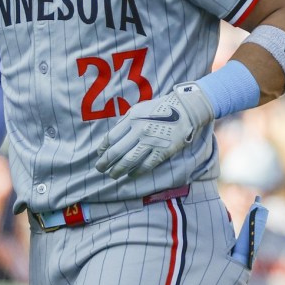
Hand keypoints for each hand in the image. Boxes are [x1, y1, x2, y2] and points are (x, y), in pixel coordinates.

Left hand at [94, 82, 214, 178]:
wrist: (185, 110)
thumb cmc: (159, 109)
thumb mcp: (138, 109)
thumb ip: (125, 122)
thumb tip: (112, 137)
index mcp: (131, 119)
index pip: (111, 137)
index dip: (103, 148)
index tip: (99, 155)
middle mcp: (138, 131)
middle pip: (116, 151)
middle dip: (105, 162)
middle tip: (100, 169)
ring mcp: (150, 142)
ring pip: (129, 161)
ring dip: (118, 170)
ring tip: (112, 175)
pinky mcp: (162, 151)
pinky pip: (146, 165)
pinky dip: (136, 172)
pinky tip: (130, 175)